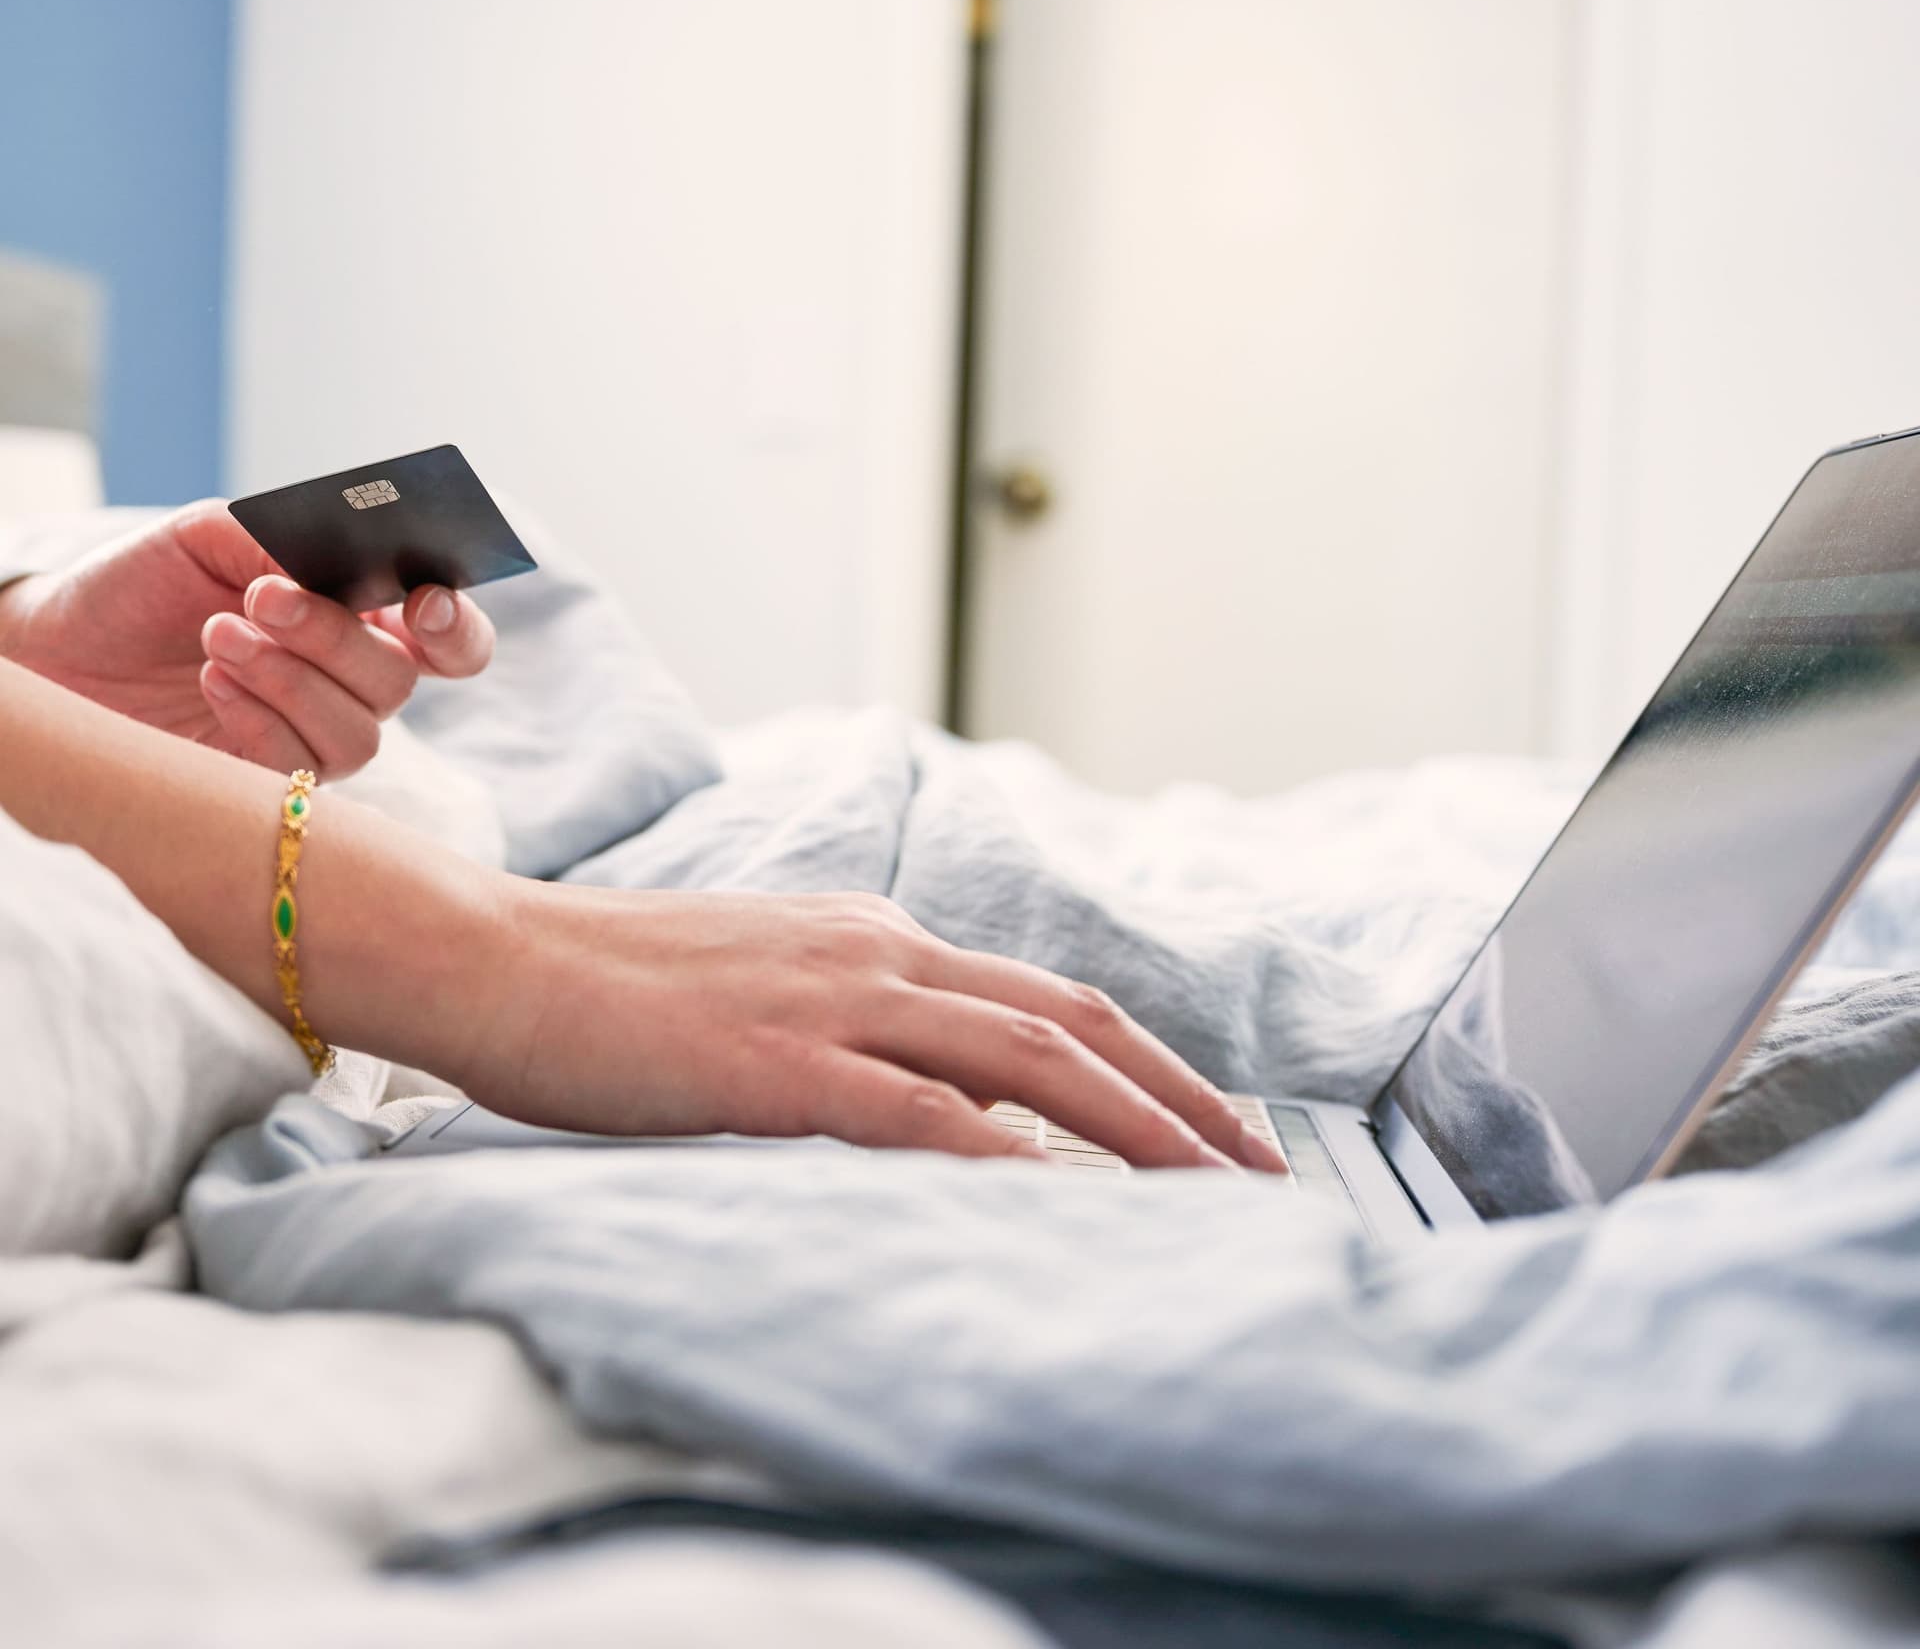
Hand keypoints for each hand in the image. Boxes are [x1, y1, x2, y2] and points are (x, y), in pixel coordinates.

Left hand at [0, 499, 493, 777]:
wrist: (64, 643)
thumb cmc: (145, 582)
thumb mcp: (211, 532)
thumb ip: (282, 538)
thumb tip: (332, 566)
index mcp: (365, 617)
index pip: (454, 640)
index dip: (456, 629)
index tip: (419, 608)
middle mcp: (354, 683)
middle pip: (399, 681)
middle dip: (332, 637)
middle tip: (259, 597)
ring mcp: (316, 737)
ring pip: (359, 734)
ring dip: (289, 680)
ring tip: (218, 637)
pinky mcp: (272, 786)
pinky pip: (301, 769)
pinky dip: (257, 721)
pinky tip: (212, 681)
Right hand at [458, 887, 1292, 1172]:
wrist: (499, 957)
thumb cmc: (620, 987)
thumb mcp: (770, 986)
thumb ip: (860, 1029)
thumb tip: (949, 1099)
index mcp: (881, 937)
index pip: (1046, 1001)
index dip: (1146, 1063)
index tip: (1213, 1127)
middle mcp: (880, 953)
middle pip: (1068, 1024)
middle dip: (1181, 1098)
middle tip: (1263, 1170)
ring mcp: (832, 1001)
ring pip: (1020, 1061)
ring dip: (1130, 1127)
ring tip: (1208, 1193)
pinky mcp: (772, 1059)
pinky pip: (911, 1109)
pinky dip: (998, 1153)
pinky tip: (1057, 1198)